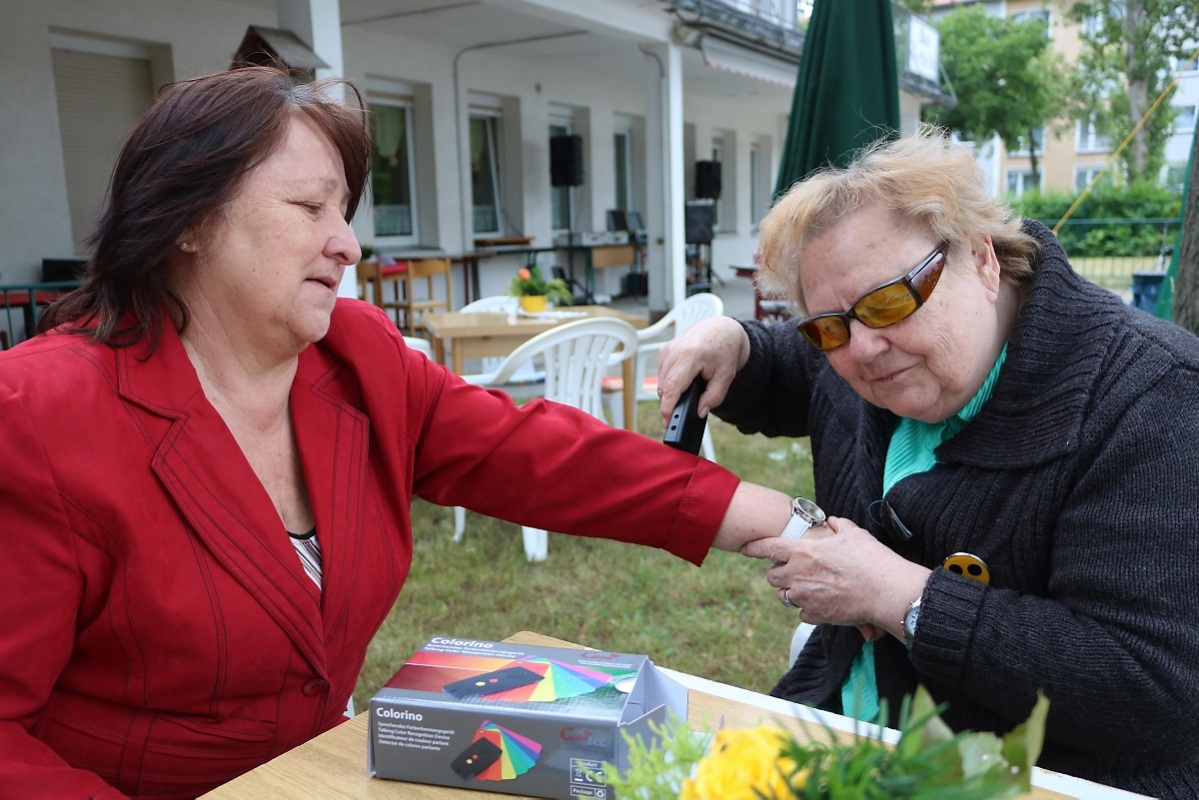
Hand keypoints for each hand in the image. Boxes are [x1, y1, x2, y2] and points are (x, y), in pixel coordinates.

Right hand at [657, 317, 750, 422]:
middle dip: (672, 403)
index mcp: (690, 355)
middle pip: (665, 388)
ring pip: (662, 383)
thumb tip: (700, 411)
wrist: (722, 328)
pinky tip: (683, 382)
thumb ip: (714, 397)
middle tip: (683, 415)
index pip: (673, 386)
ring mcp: (666, 351)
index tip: (667, 421)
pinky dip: (671, 383)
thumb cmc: (725, 349)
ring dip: (671, 393)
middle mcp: (673, 352)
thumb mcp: (726, 376)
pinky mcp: (664, 352)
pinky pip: (662, 375)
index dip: (668, 406)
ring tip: (688, 393)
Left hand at [745, 517, 930, 640]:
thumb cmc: (871, 559)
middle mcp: (797, 574)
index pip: (767, 547)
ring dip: (791, 592)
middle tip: (793, 572)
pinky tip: (823, 603)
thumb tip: (830, 522)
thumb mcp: (853, 533)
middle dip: (779, 573)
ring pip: (783, 597)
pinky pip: (801, 613)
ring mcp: (804, 597)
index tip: (745, 549)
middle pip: (772, 576)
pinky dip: (808, 609)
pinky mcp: (814, 616)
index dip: (754, 547)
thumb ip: (837, 526)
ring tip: (808, 588)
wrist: (885, 591)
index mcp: (803, 551)